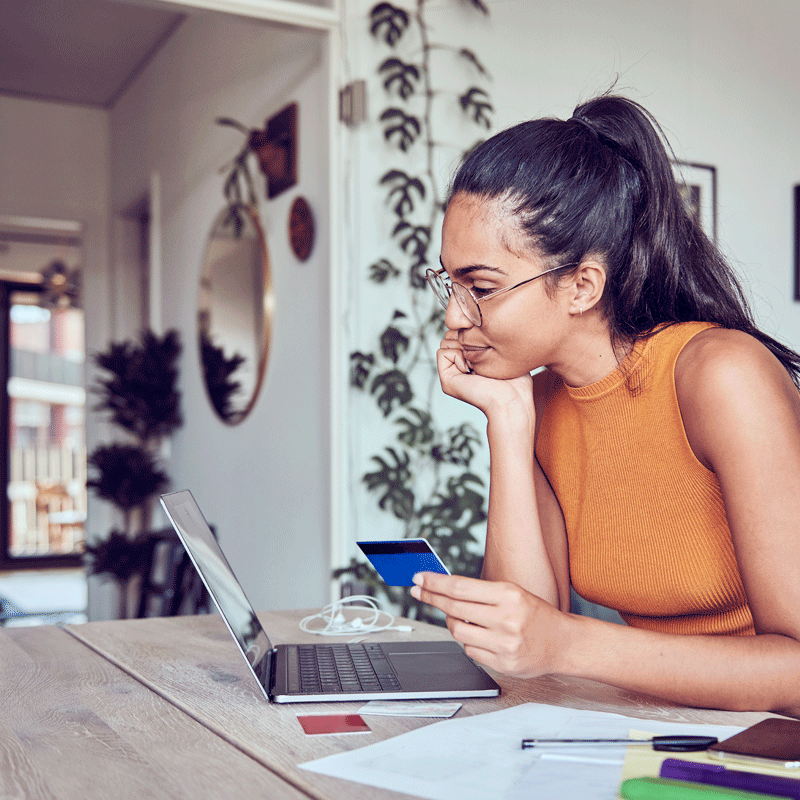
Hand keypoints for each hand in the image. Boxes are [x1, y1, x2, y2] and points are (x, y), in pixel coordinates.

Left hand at [410, 571, 566, 677]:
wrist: (562, 643)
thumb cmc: (534, 614)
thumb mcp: (512, 593)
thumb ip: (481, 592)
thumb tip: (443, 588)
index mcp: (508, 595)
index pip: (460, 587)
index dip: (435, 583)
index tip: (419, 578)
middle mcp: (506, 619)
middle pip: (454, 608)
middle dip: (431, 598)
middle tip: (418, 591)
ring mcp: (504, 644)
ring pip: (458, 631)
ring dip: (452, 623)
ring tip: (461, 618)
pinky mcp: (502, 664)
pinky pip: (469, 651)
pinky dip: (468, 642)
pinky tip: (480, 636)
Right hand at [437, 332, 535, 419]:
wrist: (512, 401)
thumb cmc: (516, 381)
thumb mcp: (504, 353)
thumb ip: (489, 340)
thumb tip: (479, 323)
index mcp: (471, 363)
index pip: (461, 335)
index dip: (471, 333)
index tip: (487, 345)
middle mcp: (459, 369)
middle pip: (451, 336)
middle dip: (465, 338)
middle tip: (481, 354)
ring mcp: (452, 375)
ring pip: (445, 342)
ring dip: (461, 346)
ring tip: (476, 361)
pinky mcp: (447, 381)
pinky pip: (441, 352)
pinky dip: (456, 355)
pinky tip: (470, 367)